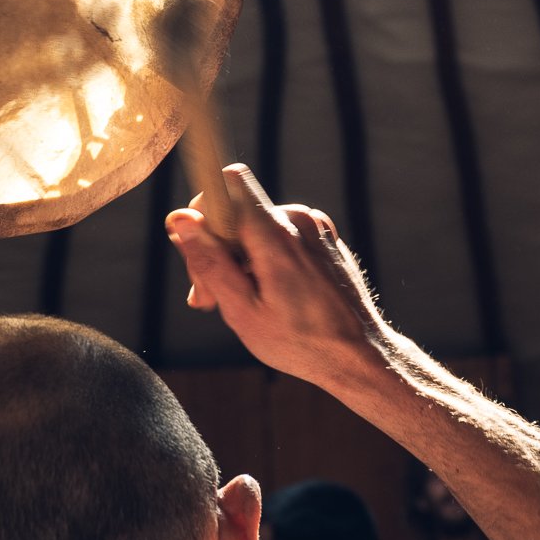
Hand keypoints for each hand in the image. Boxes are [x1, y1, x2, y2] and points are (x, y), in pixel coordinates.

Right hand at [165, 165, 386, 382]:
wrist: (359, 356)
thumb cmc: (300, 342)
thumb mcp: (242, 311)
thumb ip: (209, 262)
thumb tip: (180, 218)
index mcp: (276, 234)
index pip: (227, 183)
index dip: (204, 211)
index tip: (202, 255)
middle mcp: (298, 219)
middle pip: (236, 213)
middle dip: (217, 252)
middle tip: (211, 302)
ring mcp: (315, 227)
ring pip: (255, 226)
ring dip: (239, 261)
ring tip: (245, 306)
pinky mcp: (323, 238)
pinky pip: (279, 235)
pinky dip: (264, 261)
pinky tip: (268, 298)